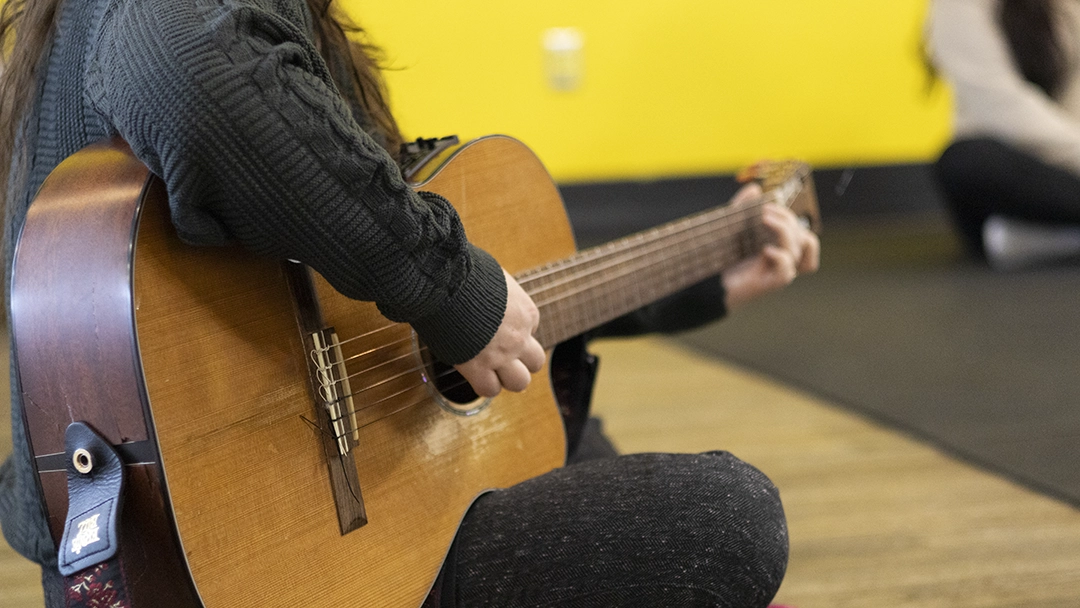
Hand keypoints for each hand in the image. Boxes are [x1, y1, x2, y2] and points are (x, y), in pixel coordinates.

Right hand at [455, 269, 545, 396]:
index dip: (515, 333)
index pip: (531, 332)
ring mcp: (501, 354)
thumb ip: (501, 292)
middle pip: (535, 363)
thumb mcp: (496, 277)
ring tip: (490, 370)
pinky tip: (474, 375)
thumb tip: (494, 291)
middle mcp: (519, 337)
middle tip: (502, 357)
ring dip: (506, 378)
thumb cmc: (466, 272)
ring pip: (520, 383)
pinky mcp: (478, 367)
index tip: (498, 329)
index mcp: (527, 313)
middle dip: (520, 362)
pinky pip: (489, 390)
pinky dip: (483, 385)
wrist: (447, 282)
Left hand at [721, 183, 819, 312]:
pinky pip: (787, 273)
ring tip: (763, 220)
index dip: (795, 221)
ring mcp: (777, 274)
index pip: (806, 238)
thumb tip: (755, 189)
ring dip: (786, 231)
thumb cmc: (721, 258)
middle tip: (765, 211)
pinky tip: (765, 250)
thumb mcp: (732, 228)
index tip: (771, 207)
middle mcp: (783, 263)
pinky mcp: (768, 286)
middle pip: (805, 239)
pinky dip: (780, 257)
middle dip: (788, 219)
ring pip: (799, 252)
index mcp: (780, 251)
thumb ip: (743, 209)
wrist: (706, 283)